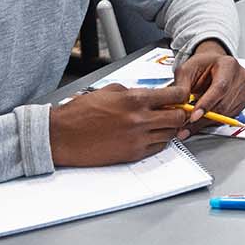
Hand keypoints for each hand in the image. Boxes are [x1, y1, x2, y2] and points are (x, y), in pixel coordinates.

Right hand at [49, 85, 191, 166]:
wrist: (62, 136)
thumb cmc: (80, 113)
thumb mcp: (109, 90)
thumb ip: (134, 91)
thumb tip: (151, 95)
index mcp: (135, 99)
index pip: (175, 96)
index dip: (182, 95)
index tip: (181, 96)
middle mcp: (140, 119)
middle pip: (178, 117)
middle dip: (179, 112)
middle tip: (173, 110)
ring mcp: (138, 139)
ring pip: (170, 134)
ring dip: (168, 128)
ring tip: (158, 122)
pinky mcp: (132, 154)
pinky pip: (157, 148)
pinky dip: (158, 141)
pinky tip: (148, 134)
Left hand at [172, 39, 244, 134]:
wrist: (212, 66)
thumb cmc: (202, 66)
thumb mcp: (186, 70)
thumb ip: (182, 86)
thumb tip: (179, 105)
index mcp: (228, 65)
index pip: (220, 87)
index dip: (207, 104)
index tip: (194, 116)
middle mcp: (240, 78)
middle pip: (223, 104)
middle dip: (202, 118)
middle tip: (185, 127)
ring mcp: (244, 91)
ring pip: (225, 114)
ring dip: (206, 122)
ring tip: (189, 124)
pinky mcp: (242, 103)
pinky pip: (227, 118)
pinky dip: (212, 121)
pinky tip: (202, 118)